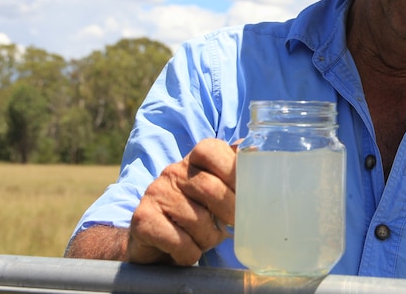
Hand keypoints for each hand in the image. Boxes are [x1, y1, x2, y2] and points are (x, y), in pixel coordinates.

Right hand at [127, 138, 237, 264]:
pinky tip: (185, 250)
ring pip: (196, 220)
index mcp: (195, 158)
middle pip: (210, 188)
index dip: (233, 174)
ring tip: (204, 240)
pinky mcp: (143, 219)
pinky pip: (179, 242)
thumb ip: (238, 173)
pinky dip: (189, 253)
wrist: (155, 242)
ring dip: (208, 240)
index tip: (247, 197)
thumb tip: (263, 156)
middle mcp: (173, 171)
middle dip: (229, 214)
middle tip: (233, 227)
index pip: (213, 151)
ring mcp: (155, 193)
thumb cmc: (198, 213)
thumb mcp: (219, 190)